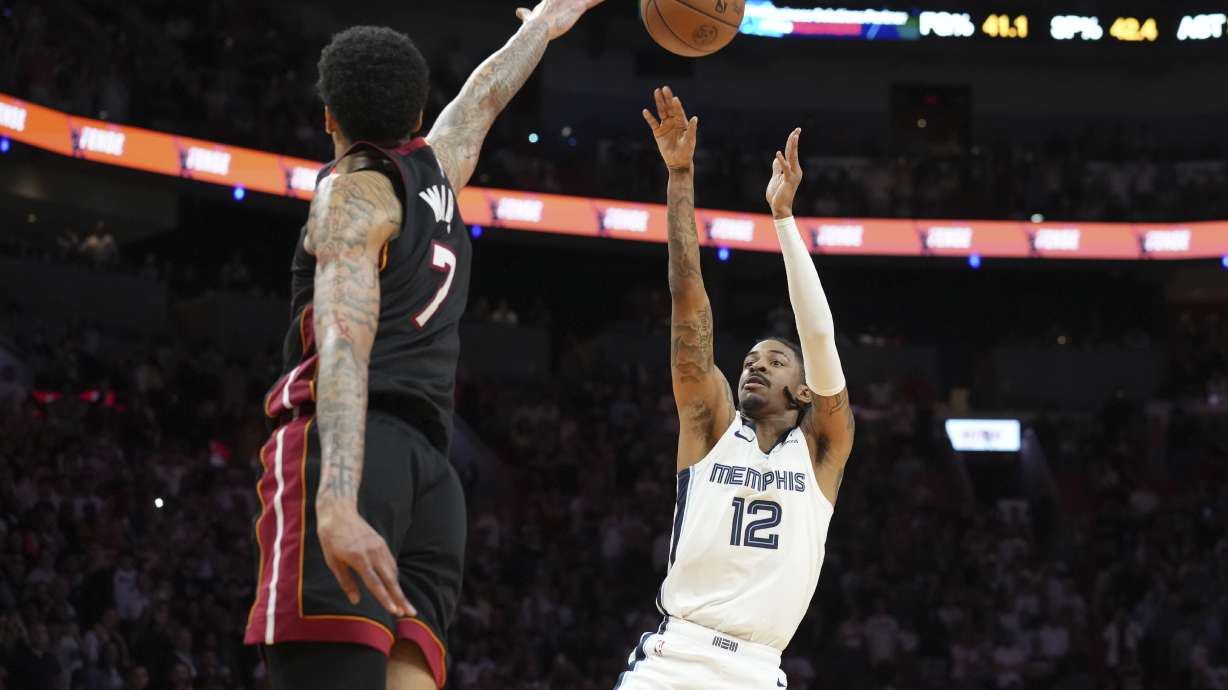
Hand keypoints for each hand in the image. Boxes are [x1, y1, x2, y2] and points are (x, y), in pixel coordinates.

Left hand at [316, 501, 415, 617]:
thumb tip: (355, 600)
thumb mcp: (332, 561)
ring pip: (392, 572)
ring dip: (399, 589)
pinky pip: (390, 563)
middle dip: (400, 598)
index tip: (394, 611)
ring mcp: (379, 547)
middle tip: (410, 613)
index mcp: (358, 559)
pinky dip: (393, 577)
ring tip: (404, 605)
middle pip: (390, 581)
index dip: (385, 599)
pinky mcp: (382, 543)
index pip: (375, 584)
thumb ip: (346, 581)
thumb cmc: (331, 539)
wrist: (339, 512)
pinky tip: (394, 586)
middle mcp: (373, 553)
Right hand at [516, 0, 604, 40]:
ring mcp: (570, 0)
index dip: (568, 0)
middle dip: (578, 0)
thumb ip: (526, 13)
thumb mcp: (529, 16)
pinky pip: (593, 0)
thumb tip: (519, 11)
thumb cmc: (533, 26)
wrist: (536, 30)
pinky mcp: (578, 6)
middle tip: (581, 2)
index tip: (570, 1)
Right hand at [642, 86, 697, 171]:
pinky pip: (653, 123)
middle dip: (667, 98)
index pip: (678, 111)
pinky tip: (645, 111)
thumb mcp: (690, 140)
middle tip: (664, 88)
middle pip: (669, 108)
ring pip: (661, 112)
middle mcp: (673, 121)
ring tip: (656, 91)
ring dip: (659, 102)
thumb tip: (695, 118)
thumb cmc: (687, 151)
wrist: (678, 162)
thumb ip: (692, 129)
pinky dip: (649, 117)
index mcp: (682, 122)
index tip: (675, 98)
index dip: (676, 105)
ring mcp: (665, 126)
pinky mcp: (658, 132)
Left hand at [766, 128, 802, 218]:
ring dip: (793, 146)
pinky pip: (785, 169)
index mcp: (792, 169)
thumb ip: (777, 168)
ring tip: (794, 136)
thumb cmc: (777, 195)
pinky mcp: (788, 180)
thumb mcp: (776, 178)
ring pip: (793, 157)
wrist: (779, 208)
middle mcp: (795, 170)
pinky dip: (781, 161)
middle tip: (798, 128)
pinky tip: (778, 153)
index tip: (795, 132)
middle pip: (794, 152)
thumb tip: (777, 159)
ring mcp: (793, 175)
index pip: (792, 153)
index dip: (793, 142)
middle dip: (795, 140)